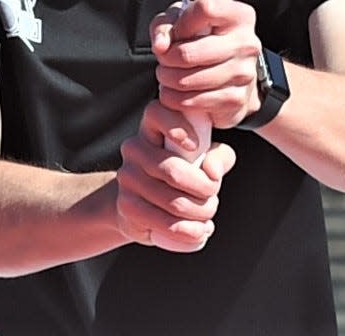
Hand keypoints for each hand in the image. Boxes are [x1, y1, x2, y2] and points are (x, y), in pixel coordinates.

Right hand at [115, 99, 235, 252]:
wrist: (143, 202)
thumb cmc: (180, 171)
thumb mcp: (202, 157)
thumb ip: (218, 156)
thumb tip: (212, 172)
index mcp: (151, 127)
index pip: (156, 113)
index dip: (176, 127)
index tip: (195, 145)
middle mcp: (134, 148)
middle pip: (173, 171)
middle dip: (204, 189)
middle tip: (214, 195)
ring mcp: (127, 178)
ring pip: (173, 202)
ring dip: (200, 213)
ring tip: (208, 215)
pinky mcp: (127, 208)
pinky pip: (164, 224)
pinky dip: (188, 232)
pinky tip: (199, 231)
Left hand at [151, 0, 262, 130]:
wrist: (232, 69)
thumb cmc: (204, 37)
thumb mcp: (183, 20)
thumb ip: (166, 25)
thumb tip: (161, 45)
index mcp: (238, 15)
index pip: (206, 10)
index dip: (181, 24)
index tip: (176, 33)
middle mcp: (246, 43)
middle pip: (189, 53)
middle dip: (167, 59)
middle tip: (164, 60)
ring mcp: (244, 73)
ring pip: (188, 80)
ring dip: (169, 80)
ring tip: (167, 75)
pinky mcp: (237, 99)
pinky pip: (195, 101)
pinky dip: (177, 100)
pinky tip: (176, 92)